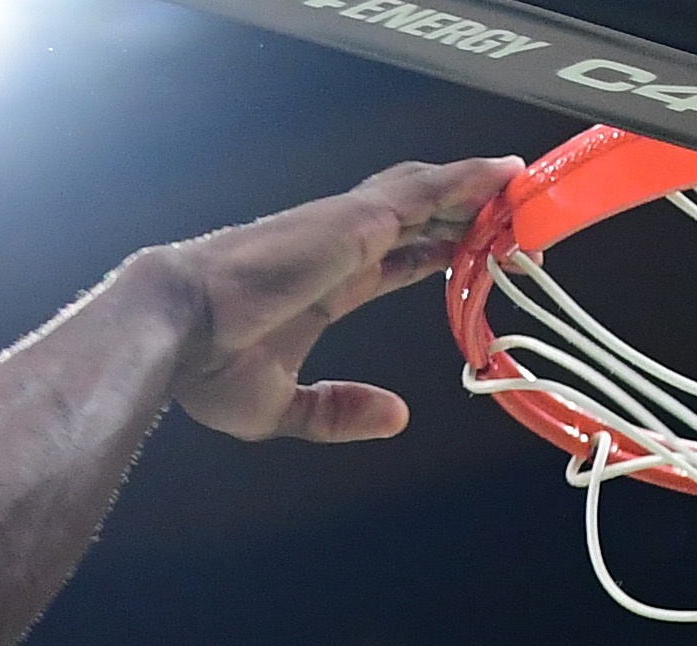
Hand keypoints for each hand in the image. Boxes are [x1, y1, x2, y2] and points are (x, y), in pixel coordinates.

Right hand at [158, 155, 523, 443]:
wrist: (176, 327)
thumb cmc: (207, 366)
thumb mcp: (284, 409)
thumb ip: (338, 411)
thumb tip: (396, 418)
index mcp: (320, 286)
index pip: (389, 260)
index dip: (429, 254)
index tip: (462, 254)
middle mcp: (337, 247)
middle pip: (414, 219)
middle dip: (460, 217)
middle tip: (507, 222)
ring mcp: (347, 227)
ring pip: (427, 194)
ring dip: (474, 190)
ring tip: (520, 186)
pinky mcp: (358, 218)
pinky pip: (428, 189)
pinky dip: (469, 179)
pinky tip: (505, 175)